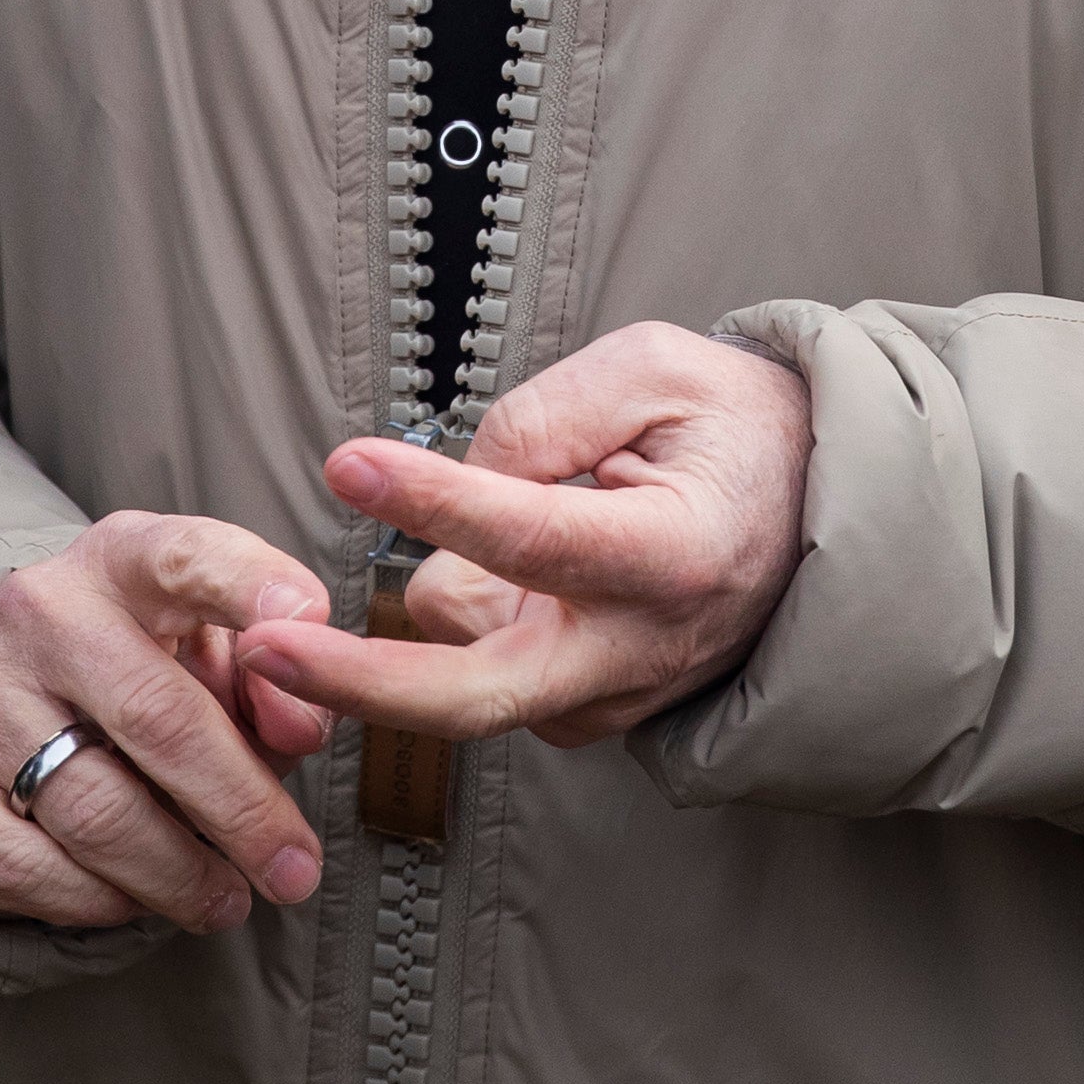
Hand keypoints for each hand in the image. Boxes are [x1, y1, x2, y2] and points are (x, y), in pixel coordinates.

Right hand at [0, 514, 339, 933]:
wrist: (7, 686)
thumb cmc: (144, 670)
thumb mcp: (212, 649)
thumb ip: (270, 681)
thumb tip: (300, 729)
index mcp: (122, 559)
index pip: (189, 556)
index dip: (255, 591)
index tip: (310, 629)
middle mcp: (38, 606)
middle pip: (158, 718)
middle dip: (241, 809)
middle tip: (293, 871)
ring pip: (96, 810)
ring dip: (176, 873)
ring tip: (224, 901)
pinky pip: (22, 866)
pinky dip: (93, 900)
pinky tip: (133, 902)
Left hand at [235, 322, 813, 748]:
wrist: (821, 518)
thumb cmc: (738, 429)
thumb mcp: (657, 369)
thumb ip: (546, 417)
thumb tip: (452, 484)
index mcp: (676, 552)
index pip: (534, 535)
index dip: (435, 499)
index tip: (349, 464)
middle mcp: (642, 649)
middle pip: (478, 693)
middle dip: (360, 681)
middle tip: (263, 646)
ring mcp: (614, 697)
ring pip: (470, 665)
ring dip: (433, 601)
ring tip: (474, 514)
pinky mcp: (587, 714)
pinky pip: (489, 669)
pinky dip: (461, 626)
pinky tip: (495, 566)